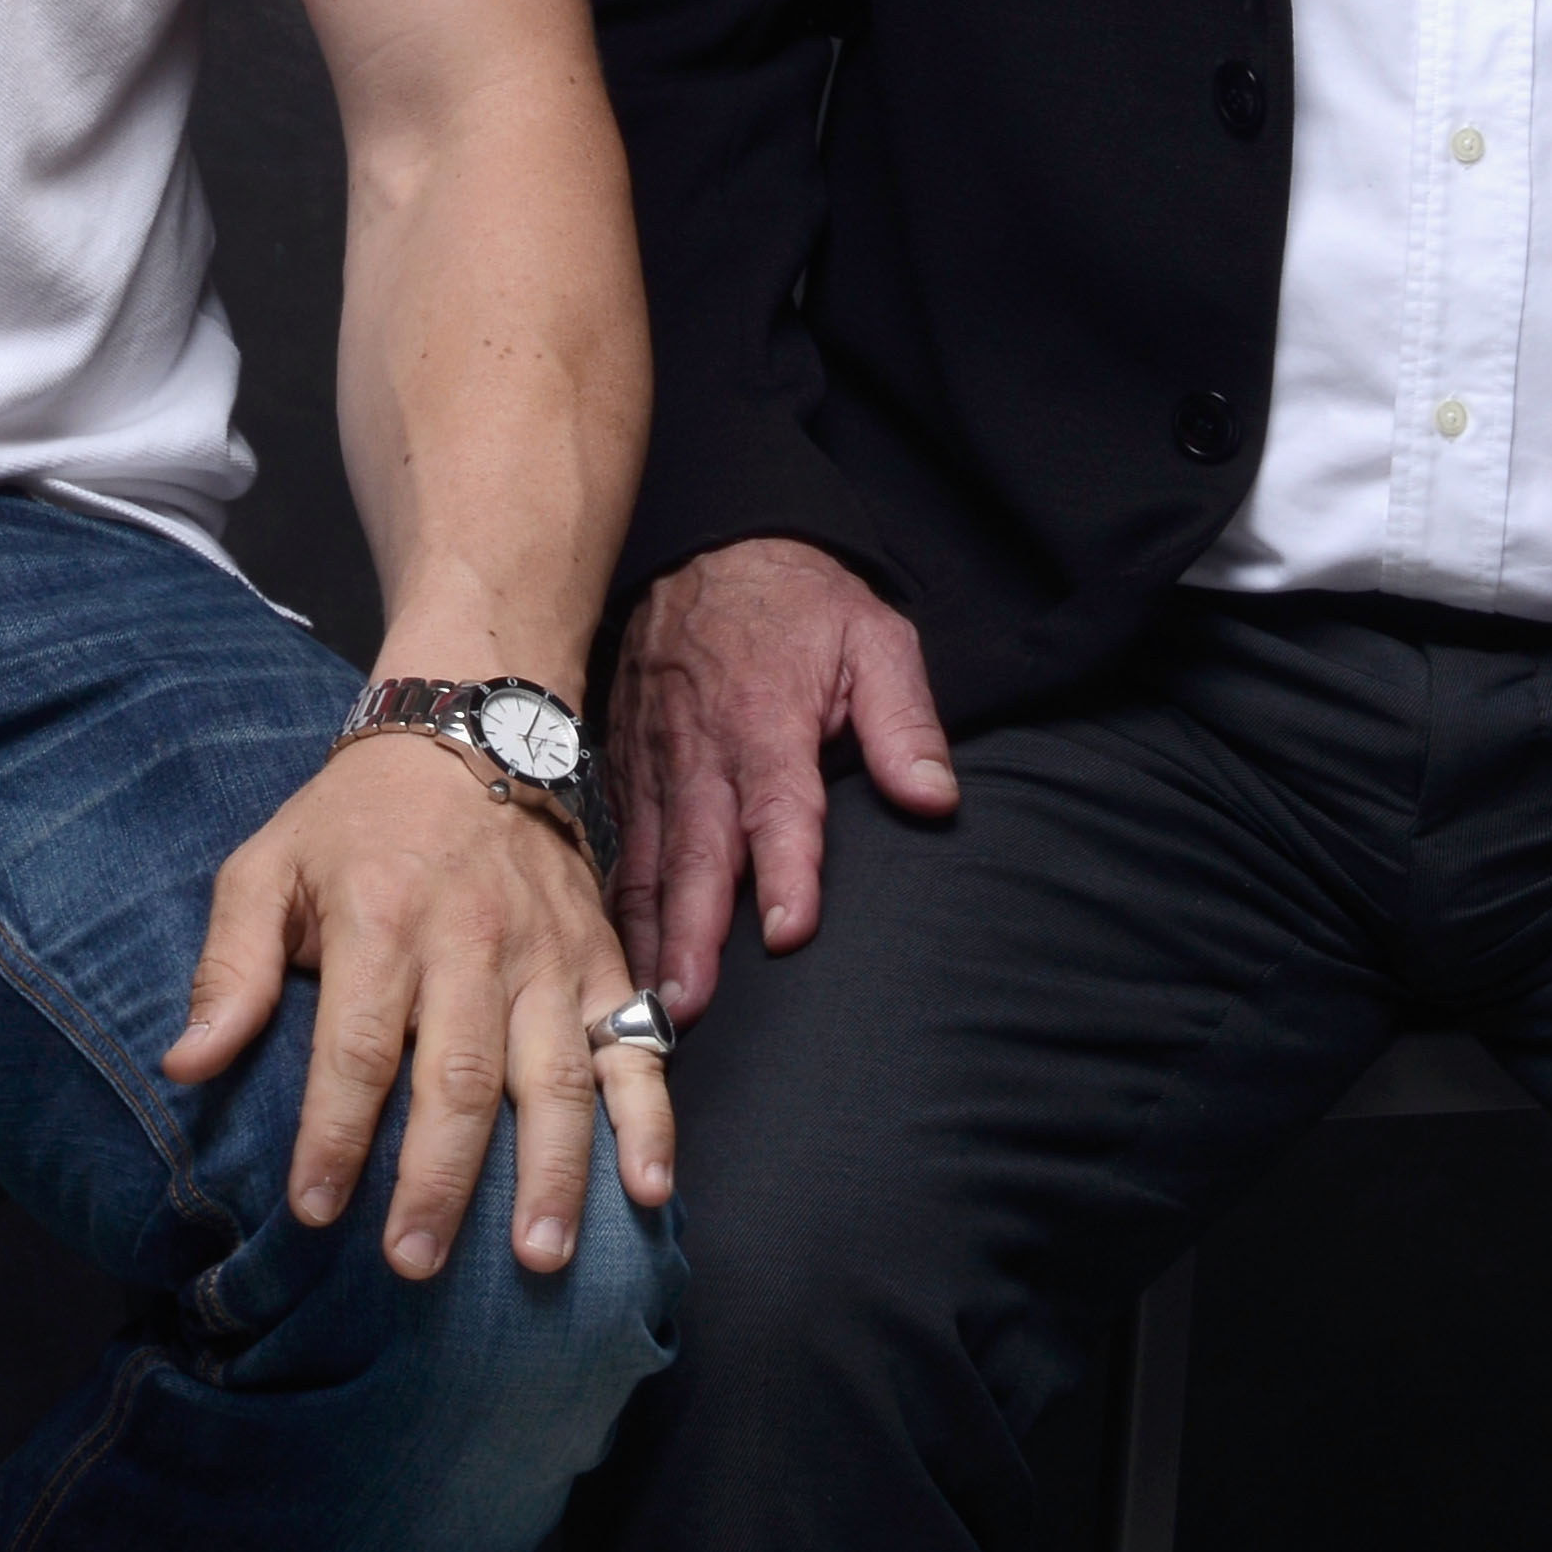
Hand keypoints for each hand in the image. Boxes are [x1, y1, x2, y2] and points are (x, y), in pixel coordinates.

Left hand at [172, 728, 672, 1275]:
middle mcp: (473, 942)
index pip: (357, 1050)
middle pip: (459, 1079)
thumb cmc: (350, 823)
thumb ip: (229, 969)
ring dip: (551, 1174)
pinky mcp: (602, 963)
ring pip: (556, 1077)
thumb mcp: (265, 868)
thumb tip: (185, 1064)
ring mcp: (548, 957)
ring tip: (539, 1259)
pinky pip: (638, 1049)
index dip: (335, 1135)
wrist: (467, 735)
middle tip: (415, 1262)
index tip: (314, 1212)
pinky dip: (651, 1124)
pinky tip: (648, 1194)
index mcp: (381, 919)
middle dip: (438, 1181)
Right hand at [603, 535, 956, 1021]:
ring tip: (648, 1004)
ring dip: (648, 934)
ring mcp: (655, 762)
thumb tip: (935, 800)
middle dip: (694, 932)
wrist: (710, 547)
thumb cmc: (799, 602)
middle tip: (690, 1004)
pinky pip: (620, 844)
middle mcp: (701, 751)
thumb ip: (906, 724)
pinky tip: (617, 953)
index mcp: (768, 722)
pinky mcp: (627, 768)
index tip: (789, 930)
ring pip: (650, 860)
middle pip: (700, 854)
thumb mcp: (876, 639)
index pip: (781, 807)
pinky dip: (616, 902)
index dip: (788, 869)